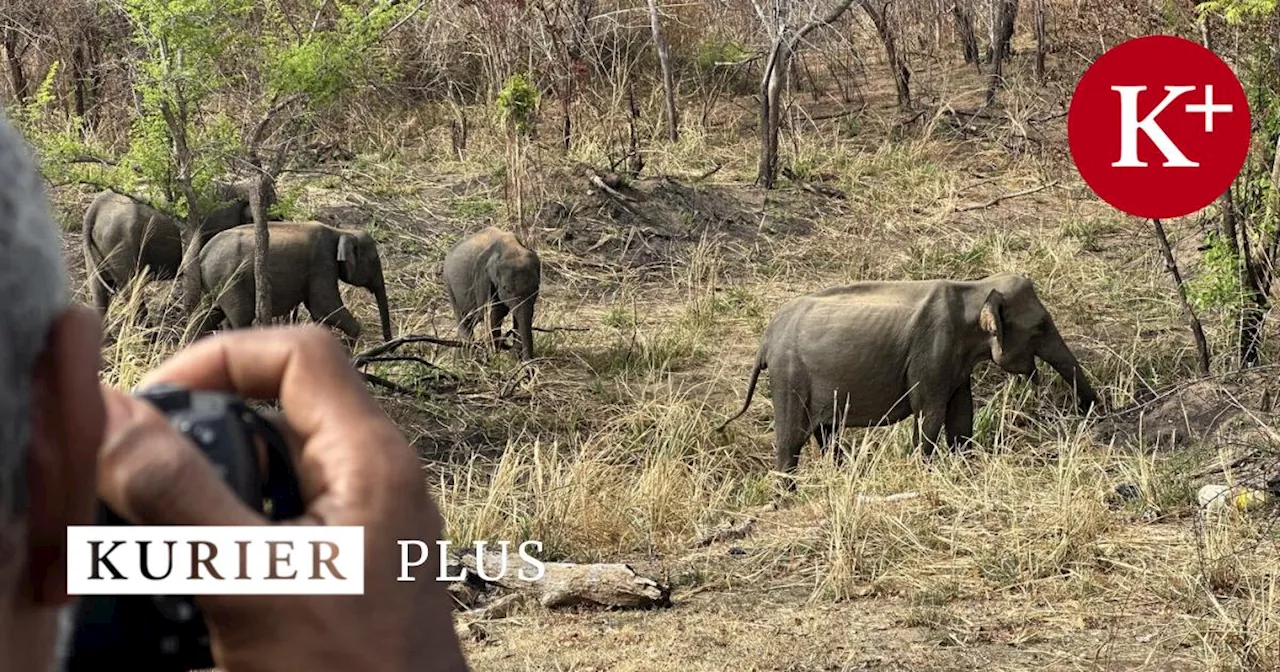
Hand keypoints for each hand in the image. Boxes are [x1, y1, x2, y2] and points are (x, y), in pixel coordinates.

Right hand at [96, 325, 467, 671]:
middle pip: (282, 406)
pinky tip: (197, 567)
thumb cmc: (351, 671)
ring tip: (159, 524)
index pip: (299, 354)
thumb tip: (117, 415)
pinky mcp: (350, 561)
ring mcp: (366, 520)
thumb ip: (181, 497)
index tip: (153, 405)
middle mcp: (377, 476)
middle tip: (140, 470)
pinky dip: (233, 524)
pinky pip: (283, 514)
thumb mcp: (252, 581)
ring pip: (276, 464)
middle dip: (205, 424)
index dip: (221, 358)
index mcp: (372, 457)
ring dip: (212, 480)